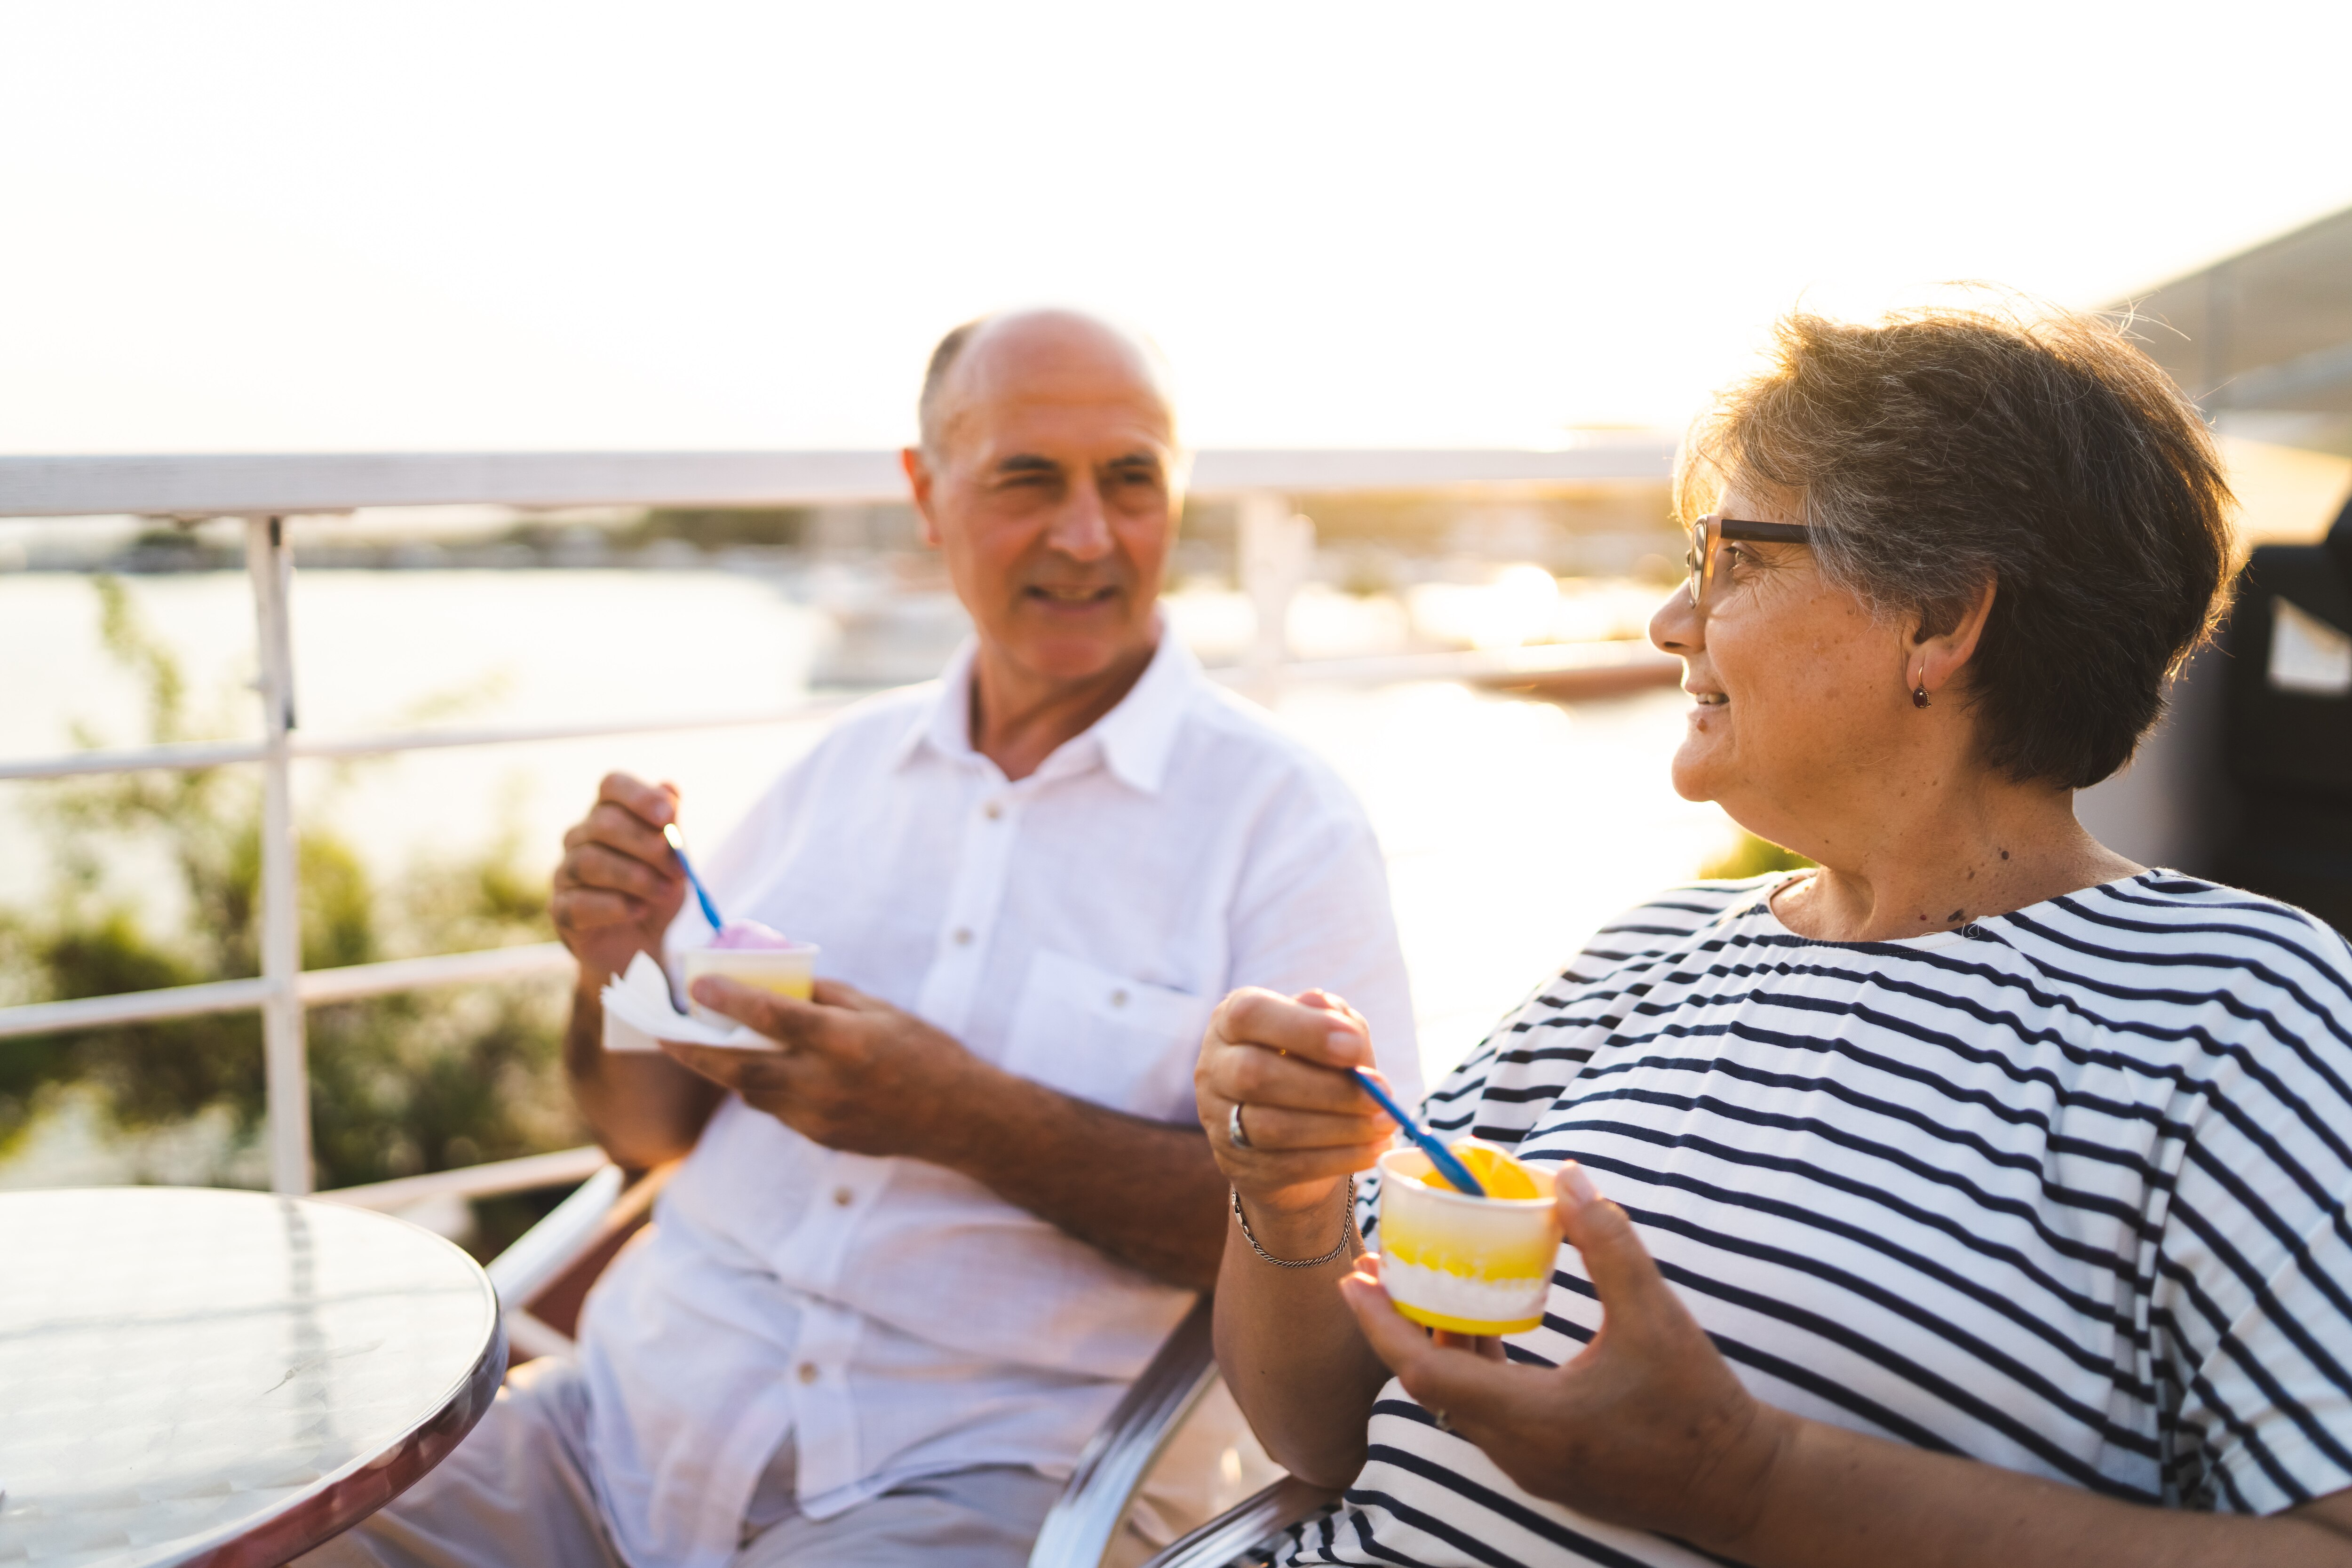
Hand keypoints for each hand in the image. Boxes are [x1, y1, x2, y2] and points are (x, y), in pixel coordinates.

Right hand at [552, 772, 688, 981]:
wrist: (644, 948)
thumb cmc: (658, 895)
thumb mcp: (675, 862)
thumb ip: (672, 828)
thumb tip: (670, 787)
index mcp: (610, 815)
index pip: (612, 786)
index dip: (639, 796)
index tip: (667, 816)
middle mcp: (581, 838)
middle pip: (603, 823)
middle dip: (647, 846)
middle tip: (679, 870)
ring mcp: (565, 873)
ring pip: (589, 861)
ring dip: (636, 877)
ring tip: (664, 894)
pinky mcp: (560, 910)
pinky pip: (578, 901)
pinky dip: (615, 906)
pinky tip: (639, 911)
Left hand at [662, 974, 985, 1157]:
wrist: (957, 1117)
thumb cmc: (926, 1052)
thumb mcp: (881, 1010)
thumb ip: (829, 997)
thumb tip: (782, 985)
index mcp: (842, 1040)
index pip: (770, 1017)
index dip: (727, 999)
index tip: (697, 986)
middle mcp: (823, 1081)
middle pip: (739, 1068)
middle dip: (692, 1051)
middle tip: (661, 1034)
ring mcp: (819, 1115)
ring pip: (752, 1092)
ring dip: (724, 1071)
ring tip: (702, 1049)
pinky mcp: (820, 1137)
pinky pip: (777, 1110)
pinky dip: (762, 1089)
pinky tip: (764, 1072)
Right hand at [1196, 988, 1397, 1227]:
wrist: (1289, 1128)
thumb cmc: (1312, 1063)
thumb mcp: (1327, 1032)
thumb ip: (1337, 1022)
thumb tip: (1348, 1033)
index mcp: (1230, 1020)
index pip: (1252, 1014)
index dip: (1304, 1029)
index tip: (1355, 1047)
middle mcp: (1213, 1067)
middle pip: (1255, 1075)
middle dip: (1328, 1087)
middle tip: (1381, 1095)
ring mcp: (1218, 1119)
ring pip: (1271, 1127)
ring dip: (1339, 1127)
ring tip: (1385, 1123)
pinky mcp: (1237, 1164)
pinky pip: (1287, 1165)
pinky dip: (1338, 1158)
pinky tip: (1372, 1149)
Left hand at [1336, 1161, 1788, 1550]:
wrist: (1739, 1483)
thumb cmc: (1698, 1403)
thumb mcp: (1656, 1314)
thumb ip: (1609, 1243)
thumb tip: (1569, 1177)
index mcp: (1531, 1420)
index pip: (1426, 1375)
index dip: (1383, 1327)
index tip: (1355, 1281)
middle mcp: (1517, 1452)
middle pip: (1432, 1386)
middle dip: (1399, 1327)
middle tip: (1377, 1272)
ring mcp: (1531, 1466)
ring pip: (1460, 1402)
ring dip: (1437, 1347)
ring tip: (1422, 1289)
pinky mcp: (1548, 1467)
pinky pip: (1487, 1413)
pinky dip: (1472, 1368)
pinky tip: (1479, 1329)